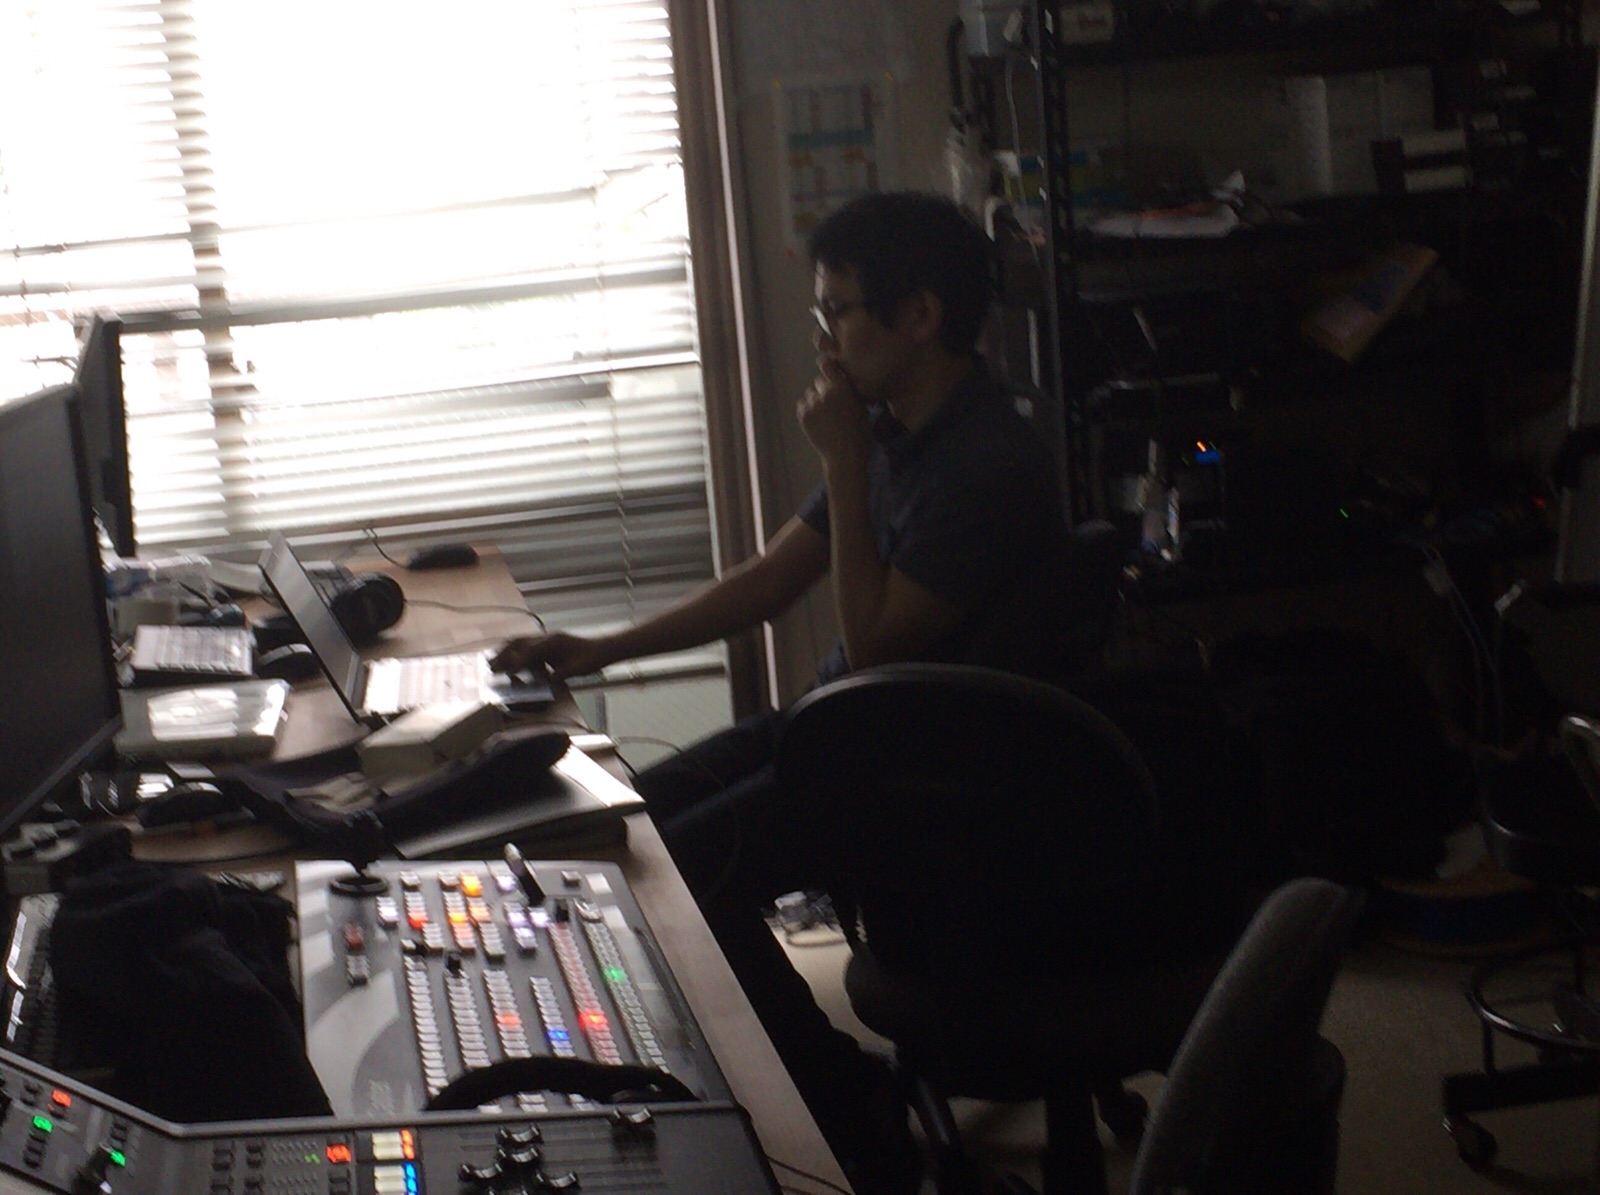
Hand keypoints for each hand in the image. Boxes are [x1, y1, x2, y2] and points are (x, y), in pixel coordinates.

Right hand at [490, 632, 607, 680]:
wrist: (602, 649)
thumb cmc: (591, 659)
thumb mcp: (577, 669)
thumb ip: (561, 673)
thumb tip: (547, 678)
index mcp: (554, 642)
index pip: (530, 651)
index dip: (517, 662)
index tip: (507, 673)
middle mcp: (547, 637)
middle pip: (519, 642)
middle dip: (503, 654)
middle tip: (490, 667)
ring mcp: (547, 638)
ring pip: (520, 641)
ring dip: (505, 651)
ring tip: (492, 661)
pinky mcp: (547, 642)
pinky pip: (526, 645)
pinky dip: (514, 651)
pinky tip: (509, 660)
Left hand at [796, 356, 869, 467]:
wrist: (844, 454)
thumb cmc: (858, 431)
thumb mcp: (860, 407)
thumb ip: (849, 390)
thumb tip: (840, 377)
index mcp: (841, 388)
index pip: (826, 365)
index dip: (826, 365)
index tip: (826, 367)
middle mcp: (825, 393)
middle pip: (818, 381)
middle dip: (823, 388)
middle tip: (831, 403)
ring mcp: (812, 405)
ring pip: (809, 394)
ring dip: (815, 400)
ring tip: (824, 414)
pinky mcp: (803, 415)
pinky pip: (802, 404)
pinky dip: (808, 409)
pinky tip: (818, 420)